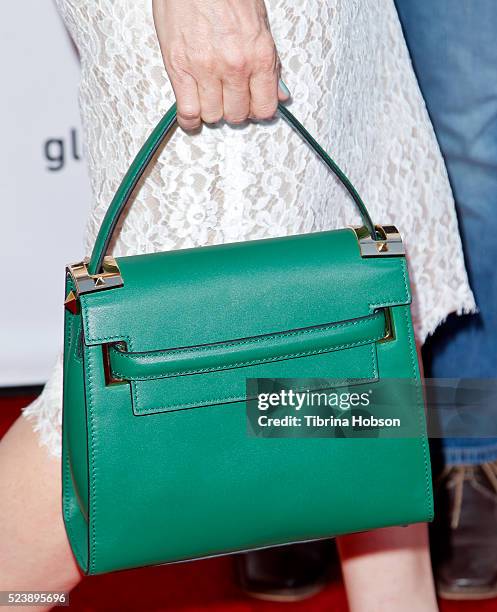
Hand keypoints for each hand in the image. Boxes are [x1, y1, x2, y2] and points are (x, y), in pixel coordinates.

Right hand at [152, 0, 289, 129]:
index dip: (257, 111)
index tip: (251, 106)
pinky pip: (187, 112)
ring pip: (213, 116)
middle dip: (233, 109)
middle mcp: (235, 66)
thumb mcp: (259, 25)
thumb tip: (280, 93)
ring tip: (209, 96)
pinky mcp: (179, 68)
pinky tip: (192, 114)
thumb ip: (270, 64)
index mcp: (260, 55)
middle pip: (237, 115)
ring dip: (211, 111)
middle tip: (228, 97)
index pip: (264, 108)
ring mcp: (206, 69)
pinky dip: (189, 119)